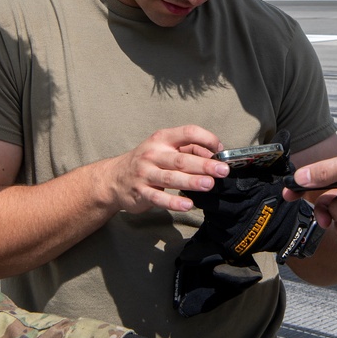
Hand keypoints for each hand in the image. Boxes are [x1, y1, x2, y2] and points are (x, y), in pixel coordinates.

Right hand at [103, 125, 227, 214]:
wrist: (114, 178)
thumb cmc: (148, 161)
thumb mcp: (165, 148)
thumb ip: (189, 149)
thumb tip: (215, 154)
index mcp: (162, 138)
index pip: (188, 132)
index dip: (206, 139)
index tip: (219, 149)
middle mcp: (153, 154)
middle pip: (181, 159)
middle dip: (203, 165)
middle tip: (222, 170)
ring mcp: (145, 173)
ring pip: (171, 178)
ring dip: (191, 181)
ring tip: (209, 185)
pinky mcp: (141, 192)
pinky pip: (158, 198)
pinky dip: (173, 202)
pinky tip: (188, 204)